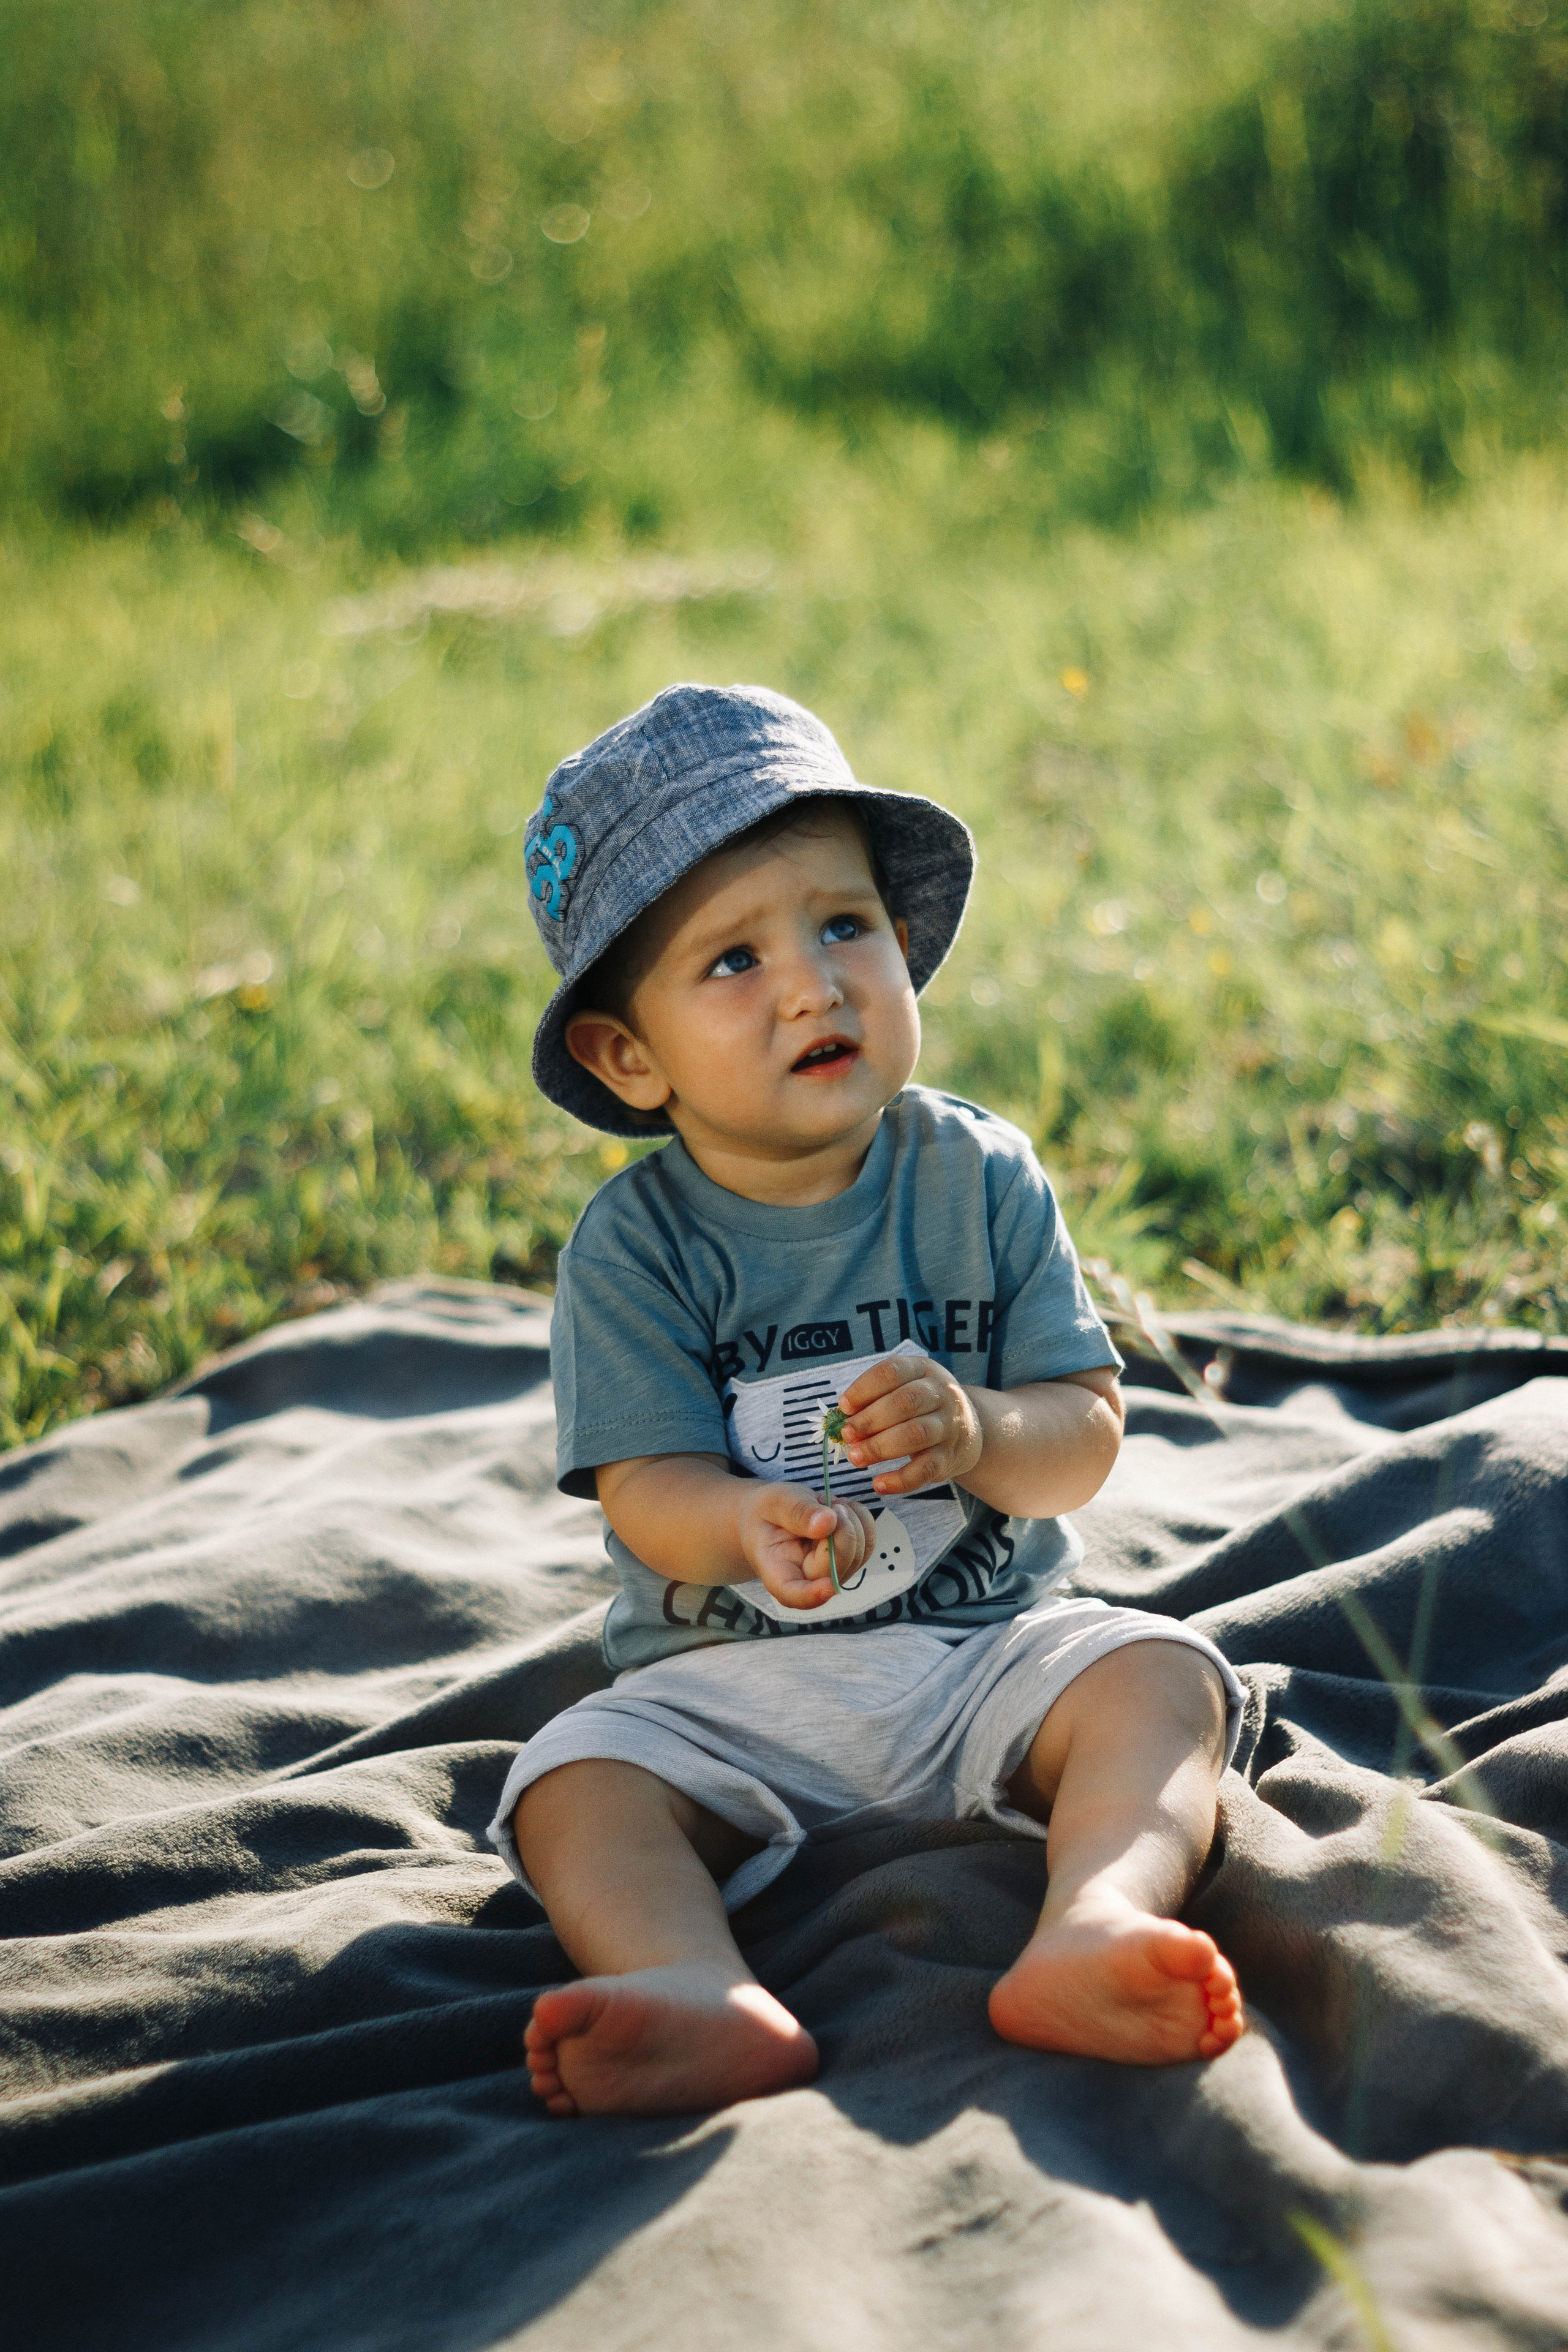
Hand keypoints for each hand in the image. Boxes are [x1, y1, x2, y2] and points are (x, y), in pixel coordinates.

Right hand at [735, 1481, 876, 1610]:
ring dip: (853, 1521)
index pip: (793, 1594)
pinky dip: (861, 1518)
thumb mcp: (773, 1503)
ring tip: (829, 1504)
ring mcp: (831, 1572)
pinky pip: (868, 1541)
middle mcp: (807, 1579)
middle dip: (842, 1532)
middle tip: (830, 1504)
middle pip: (835, 1569)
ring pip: (858, 1555)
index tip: (829, 1587)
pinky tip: (840, 1508)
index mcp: (777, 1571)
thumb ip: (796, 1513)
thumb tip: (827, 1523)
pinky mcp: (848, 1560)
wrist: (773, 1514)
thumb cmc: (766, 1512)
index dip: (813, 1595)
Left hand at [838, 1354, 982, 1497]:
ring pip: (915, 1434)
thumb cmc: (922, 1407)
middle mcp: (942, 1393)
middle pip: (904, 1402)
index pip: (892, 1372)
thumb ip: (876, 1400)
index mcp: (924, 1369)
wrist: (967, 1430)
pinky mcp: (951, 1456)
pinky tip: (879, 1484)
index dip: (863, 1389)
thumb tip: (842, 1420)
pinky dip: (900, 1480)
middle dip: (869, 1420)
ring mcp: (949, 1425)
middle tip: (847, 1434)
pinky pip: (925, 1469)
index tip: (843, 1407)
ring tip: (856, 1457)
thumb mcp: (905, 1389)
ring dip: (880, 1447)